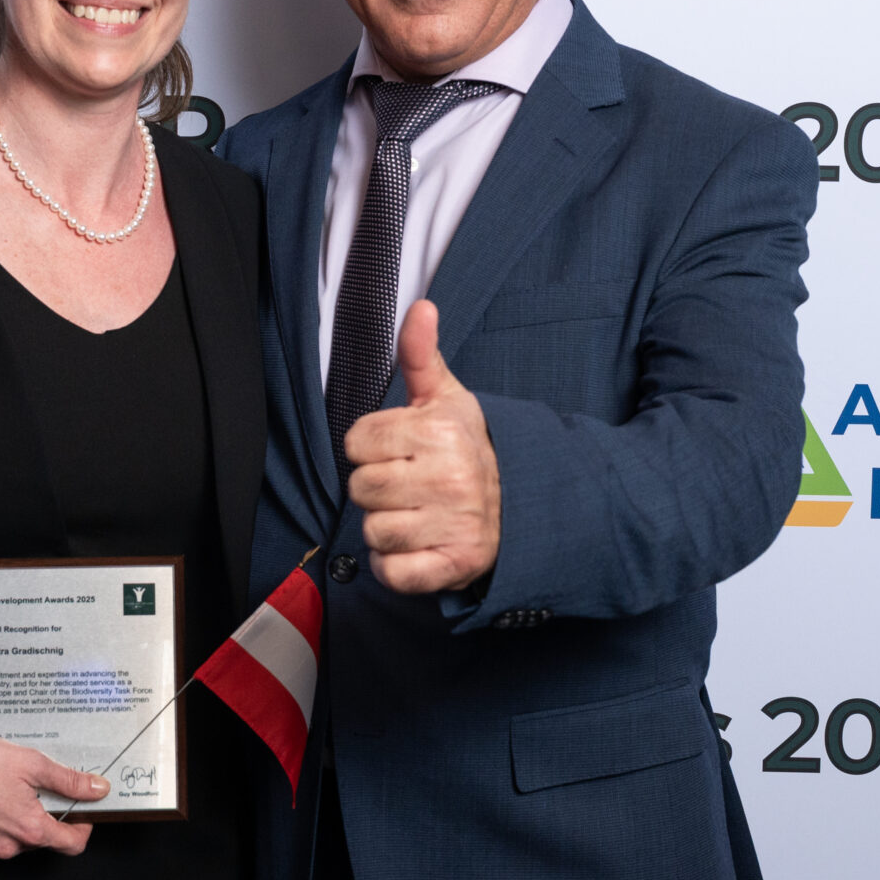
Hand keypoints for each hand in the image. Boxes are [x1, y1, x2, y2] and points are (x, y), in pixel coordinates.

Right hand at [0, 735, 108, 861]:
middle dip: (37, 819)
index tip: (79, 814)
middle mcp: (6, 847)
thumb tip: (98, 789)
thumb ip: (68, 781)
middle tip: (25, 790)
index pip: (71, 844)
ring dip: (7, 825)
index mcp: (30, 828)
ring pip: (5, 844)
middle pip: (35, 840)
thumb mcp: (31, 763)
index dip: (81, 828)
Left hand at [343, 300, 501, 594]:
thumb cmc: (471, 449)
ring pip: (373, 531)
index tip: (399, 450)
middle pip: (360, 488)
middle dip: (377, 488)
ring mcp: (453, 525)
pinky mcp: (452, 566)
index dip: (371, 446)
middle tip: (409, 484)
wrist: (523, 504)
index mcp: (440, 432)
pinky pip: (391, 573)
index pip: (356, 441)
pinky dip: (395, 567)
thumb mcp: (448, 399)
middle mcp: (448, 478)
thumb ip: (422, 355)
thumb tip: (420, 307)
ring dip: (387, 528)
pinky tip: (417, 546)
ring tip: (417, 514)